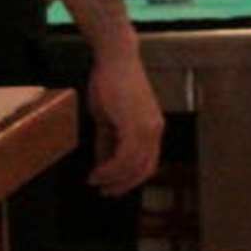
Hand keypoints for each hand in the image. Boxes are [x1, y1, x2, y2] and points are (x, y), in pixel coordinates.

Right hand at [83, 47, 163, 195]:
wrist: (115, 59)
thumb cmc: (111, 84)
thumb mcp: (108, 119)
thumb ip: (108, 142)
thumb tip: (102, 163)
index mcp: (152, 128)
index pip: (148, 163)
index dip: (130, 179)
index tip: (111, 186)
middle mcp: (154, 130)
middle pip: (144, 170)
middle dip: (123, 184)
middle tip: (105, 191)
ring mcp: (147, 127)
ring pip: (134, 166)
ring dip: (114, 178)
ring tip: (96, 181)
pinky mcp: (136, 124)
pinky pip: (126, 157)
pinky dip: (111, 168)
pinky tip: (97, 171)